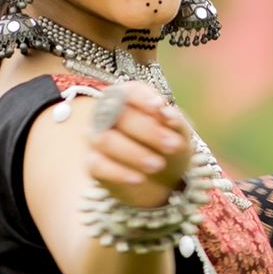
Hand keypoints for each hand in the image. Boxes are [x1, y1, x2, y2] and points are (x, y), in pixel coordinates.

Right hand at [84, 87, 196, 211]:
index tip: (159, 107)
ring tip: (158, 165)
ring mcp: (97, 137)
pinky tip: (139, 179)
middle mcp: (107, 113)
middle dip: (148, 130)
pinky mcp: (93, 163)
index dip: (143, 98)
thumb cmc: (168, 148)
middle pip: (118, 114)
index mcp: (129, 98)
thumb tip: (167, 112)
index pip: (130, 91)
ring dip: (134, 152)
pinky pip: (98, 165)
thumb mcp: (180, 134)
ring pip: (106, 139)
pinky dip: (119, 172)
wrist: (161, 182)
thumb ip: (175, 121)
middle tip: (173, 145)